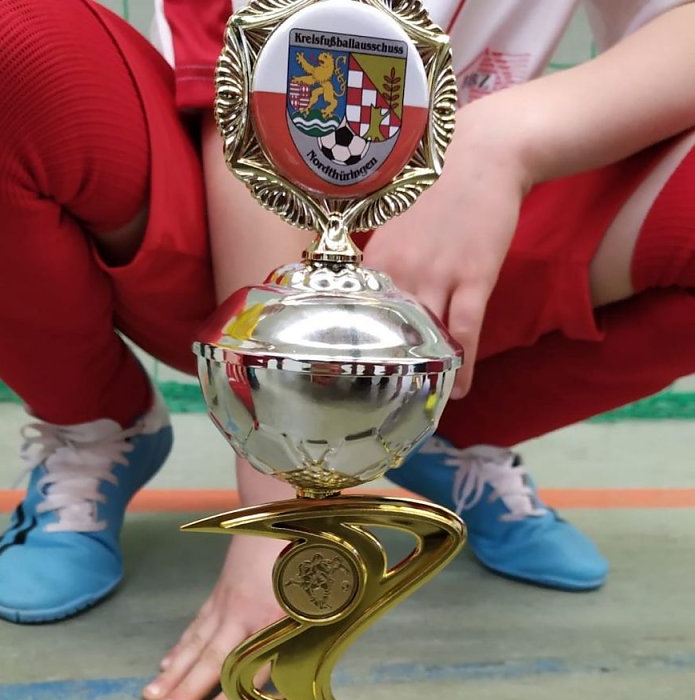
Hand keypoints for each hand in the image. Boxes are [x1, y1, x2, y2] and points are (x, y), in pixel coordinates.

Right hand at [143, 459, 293, 699]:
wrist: (279, 506)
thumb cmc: (310, 553)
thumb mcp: (324, 595)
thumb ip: (312, 633)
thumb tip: (310, 673)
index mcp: (272, 617)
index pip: (249, 667)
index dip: (230, 695)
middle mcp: (243, 613)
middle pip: (210, 658)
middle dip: (184, 690)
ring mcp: (226, 603)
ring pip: (195, 644)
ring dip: (173, 673)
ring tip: (150, 696)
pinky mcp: (220, 594)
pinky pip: (196, 626)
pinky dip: (179, 648)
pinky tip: (166, 665)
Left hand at [364, 96, 532, 396]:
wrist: (484, 152)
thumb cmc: (438, 188)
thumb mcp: (395, 223)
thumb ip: (382, 261)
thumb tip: (371, 296)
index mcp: (377, 259)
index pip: (361, 317)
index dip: (360, 351)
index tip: (354, 380)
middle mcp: (401, 270)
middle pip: (391, 335)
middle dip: (389, 374)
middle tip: (384, 407)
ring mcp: (438, 274)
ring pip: (427, 339)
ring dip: (426, 375)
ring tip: (422, 405)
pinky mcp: (474, 276)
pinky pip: (465, 332)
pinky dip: (463, 365)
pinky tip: (459, 390)